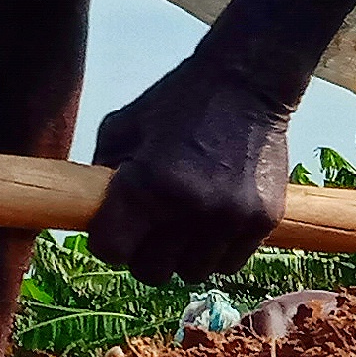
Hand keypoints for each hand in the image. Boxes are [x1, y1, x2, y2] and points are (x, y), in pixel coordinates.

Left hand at [88, 58, 292, 279]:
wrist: (247, 84)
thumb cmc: (179, 102)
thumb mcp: (123, 126)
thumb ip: (102, 174)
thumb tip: (93, 213)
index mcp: (148, 185)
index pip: (112, 250)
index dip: (107, 242)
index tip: (113, 230)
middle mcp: (190, 209)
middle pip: (151, 272)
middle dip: (143, 253)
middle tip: (149, 229)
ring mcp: (229, 219)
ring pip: (192, 272)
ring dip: (182, 255)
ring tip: (184, 224)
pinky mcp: (262, 221)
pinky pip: (229, 264)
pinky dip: (216, 252)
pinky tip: (211, 224)